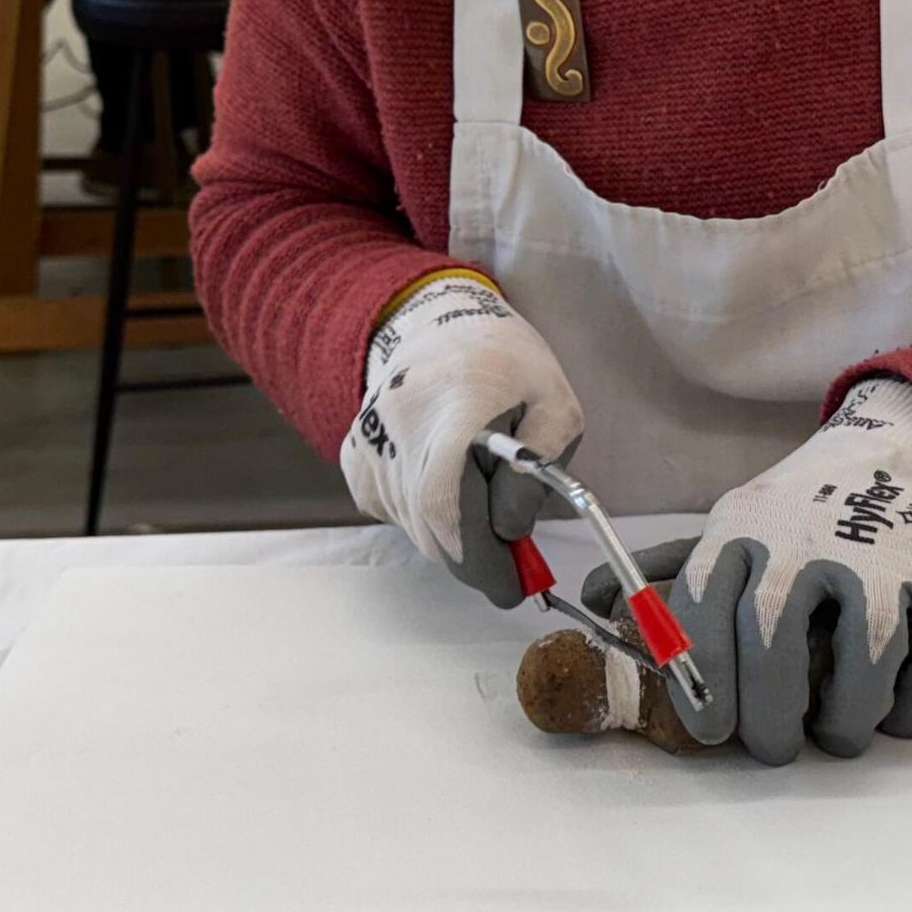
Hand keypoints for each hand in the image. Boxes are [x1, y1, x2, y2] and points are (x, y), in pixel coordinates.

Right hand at [338, 272, 583, 605]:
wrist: (441, 326)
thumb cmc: (510, 367)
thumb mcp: (557, 406)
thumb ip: (538, 472)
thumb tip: (509, 531)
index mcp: (455, 403)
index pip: (447, 502)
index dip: (479, 558)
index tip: (514, 585)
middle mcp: (398, 424)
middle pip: (433, 528)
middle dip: (478, 555)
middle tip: (513, 551)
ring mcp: (367, 444)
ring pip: (416, 529)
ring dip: (455, 529)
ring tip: (478, 480)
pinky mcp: (355, 462)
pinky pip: (397, 515)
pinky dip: (427, 515)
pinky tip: (446, 473)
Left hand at [589, 378, 911, 764]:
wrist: (906, 443)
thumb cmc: (807, 505)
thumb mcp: (736, 521)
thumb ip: (671, 567)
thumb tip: (588, 596)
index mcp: (742, 533)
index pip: (702, 609)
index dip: (700, 681)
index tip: (709, 731)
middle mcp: (805, 543)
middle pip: (774, 642)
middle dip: (770, 716)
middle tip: (775, 748)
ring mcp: (879, 558)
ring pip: (863, 659)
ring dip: (849, 718)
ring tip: (840, 735)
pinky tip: (896, 715)